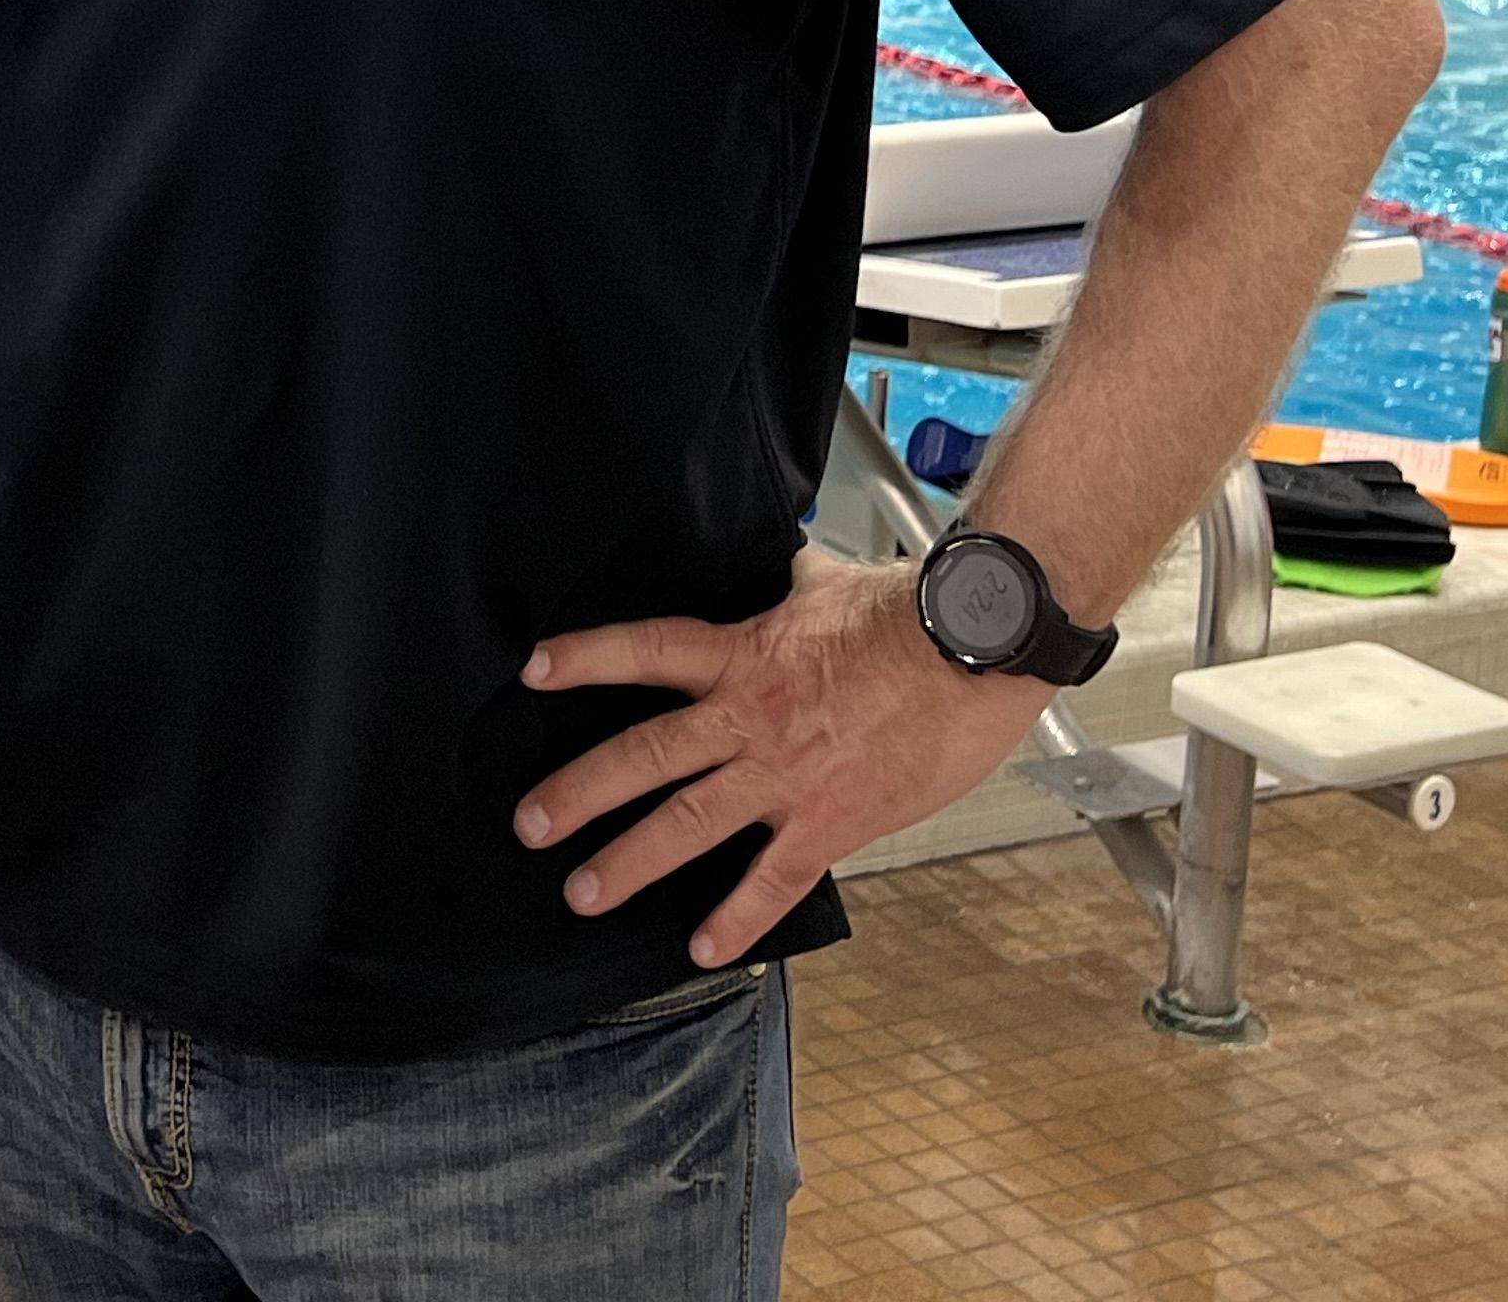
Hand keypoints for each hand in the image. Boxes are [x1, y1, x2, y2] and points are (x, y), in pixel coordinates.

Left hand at [515, 552, 1055, 967]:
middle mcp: (749, 717)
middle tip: (529, 824)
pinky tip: (704, 948)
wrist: (977, 649)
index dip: (587, 657)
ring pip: (689, 823)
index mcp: (744, 654)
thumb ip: (786, 581)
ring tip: (583, 892)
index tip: (534, 669)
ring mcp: (786, 775)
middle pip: (645, 755)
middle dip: (580, 792)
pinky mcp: (831, 820)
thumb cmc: (910, 613)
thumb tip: (775, 559)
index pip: (647, 650)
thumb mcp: (828, 582)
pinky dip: (737, 918)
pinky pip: (772, 878)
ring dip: (629, 861)